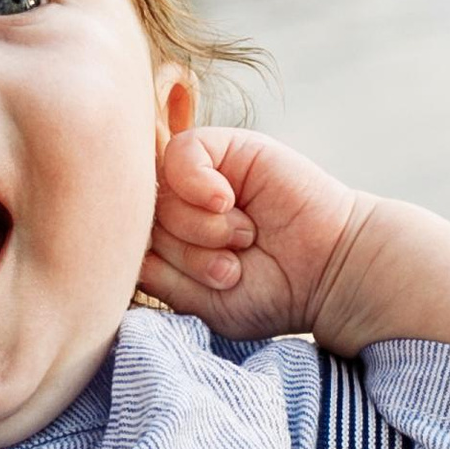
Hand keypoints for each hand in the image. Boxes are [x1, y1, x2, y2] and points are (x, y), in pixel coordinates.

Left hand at [139, 129, 372, 345]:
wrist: (329, 273)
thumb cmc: (267, 293)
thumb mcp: (195, 300)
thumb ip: (152, 271)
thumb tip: (119, 234)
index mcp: (167, 243)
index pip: (121, 242)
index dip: (138, 259)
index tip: (193, 287)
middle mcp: (178, 207)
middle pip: (139, 224)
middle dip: (183, 255)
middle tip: (230, 270)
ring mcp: (199, 176)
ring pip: (160, 196)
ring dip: (201, 231)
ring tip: (243, 243)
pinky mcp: (225, 147)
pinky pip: (182, 153)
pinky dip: (199, 185)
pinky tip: (228, 203)